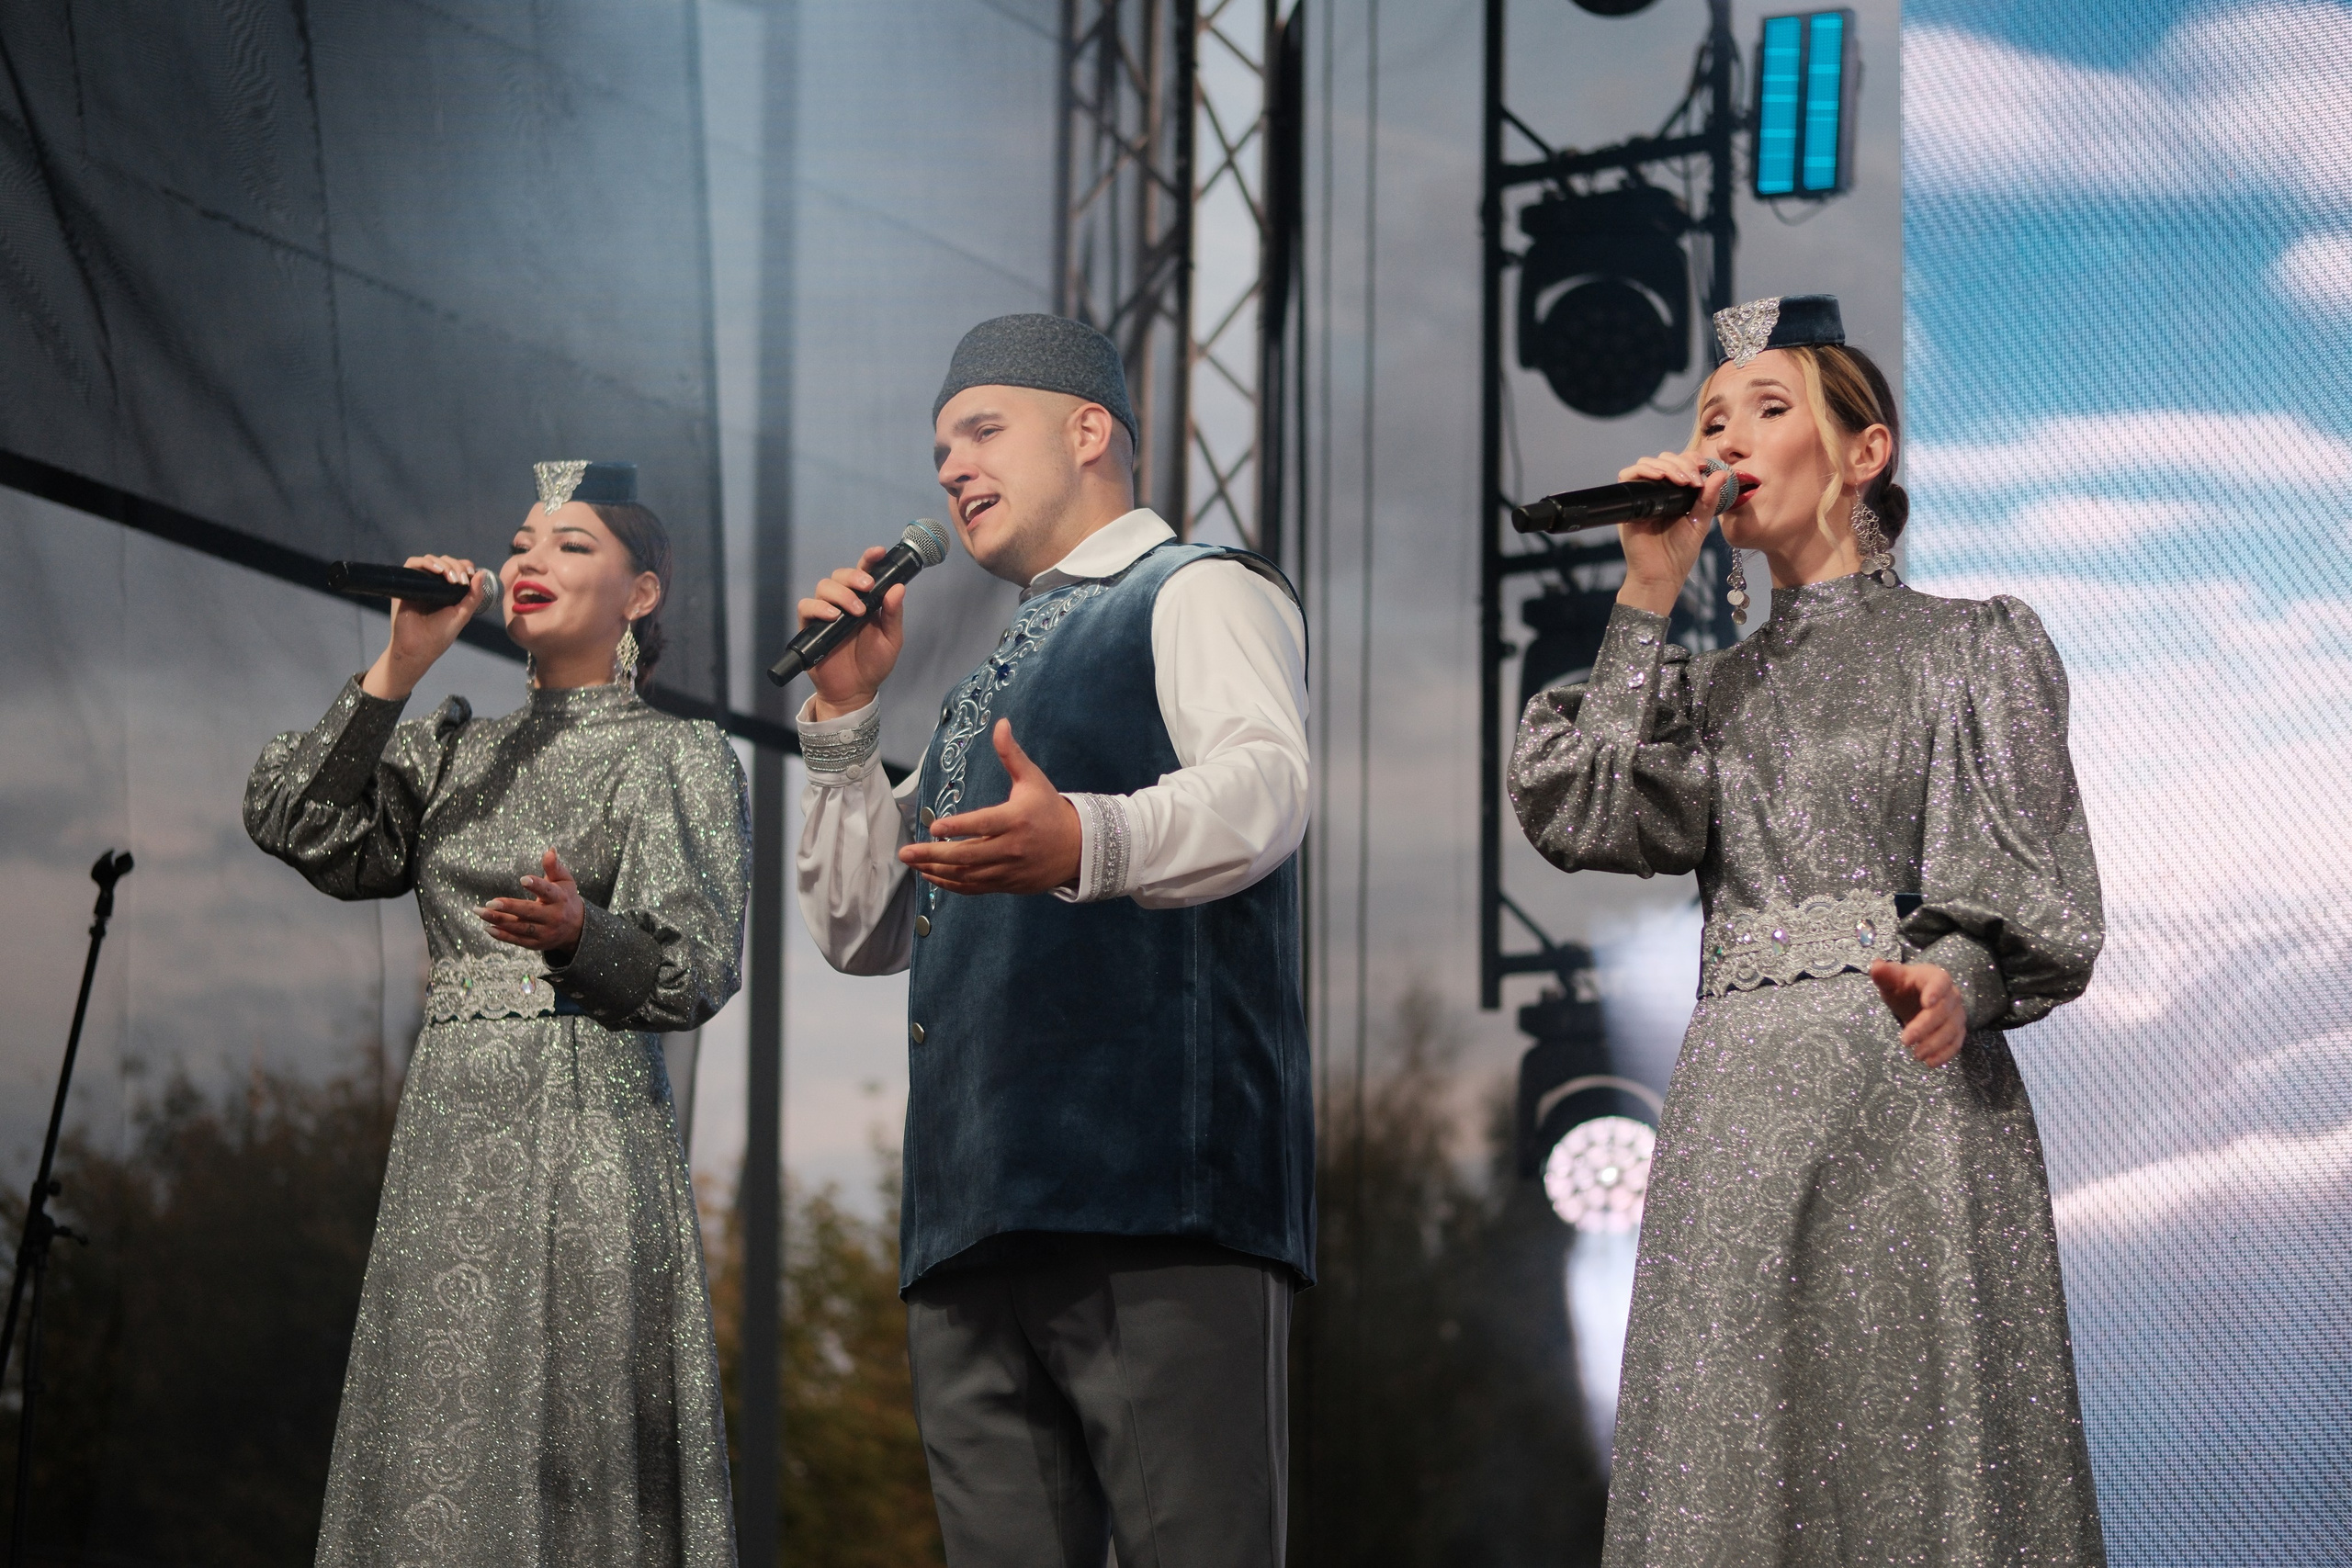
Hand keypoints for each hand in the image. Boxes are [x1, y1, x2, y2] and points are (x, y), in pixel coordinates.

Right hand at [361, 554, 491, 699]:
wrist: (417, 649)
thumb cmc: (439, 636)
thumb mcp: (462, 615)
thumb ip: (474, 596)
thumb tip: (482, 573)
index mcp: (448, 591)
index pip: (457, 568)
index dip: (465, 567)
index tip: (472, 575)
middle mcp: (433, 584)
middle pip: (446, 561)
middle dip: (457, 566)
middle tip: (461, 580)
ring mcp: (419, 583)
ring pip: (431, 560)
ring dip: (444, 564)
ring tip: (452, 578)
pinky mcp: (406, 584)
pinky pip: (413, 563)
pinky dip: (426, 562)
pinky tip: (438, 571)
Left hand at [481, 849, 586, 961]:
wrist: (577, 928)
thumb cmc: (565, 898)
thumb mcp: (564, 881)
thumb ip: (554, 867)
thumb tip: (550, 849)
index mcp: (560, 898)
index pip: (547, 891)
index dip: (536, 885)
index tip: (523, 879)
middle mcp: (553, 916)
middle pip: (529, 912)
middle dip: (509, 907)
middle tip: (490, 902)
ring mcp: (545, 932)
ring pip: (520, 927)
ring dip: (499, 920)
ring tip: (480, 912)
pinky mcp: (537, 943)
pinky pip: (518, 940)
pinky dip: (502, 935)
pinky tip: (487, 928)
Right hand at [800, 546, 906, 719]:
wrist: (855, 691)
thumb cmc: (874, 664)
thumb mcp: (891, 639)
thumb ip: (893, 614)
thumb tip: (898, 588)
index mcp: (865, 601)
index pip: (864, 573)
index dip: (869, 559)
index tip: (878, 552)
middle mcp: (844, 602)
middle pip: (840, 575)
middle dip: (854, 576)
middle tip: (867, 587)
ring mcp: (825, 613)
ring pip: (823, 587)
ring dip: (840, 594)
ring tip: (854, 612)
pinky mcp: (810, 627)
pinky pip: (806, 607)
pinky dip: (818, 608)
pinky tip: (833, 617)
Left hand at [896, 721, 1081, 895]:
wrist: (1077, 847)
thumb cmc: (1049, 809)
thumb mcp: (1033, 779)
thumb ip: (1011, 754)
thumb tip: (1000, 724)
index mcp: (1016, 819)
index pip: (983, 825)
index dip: (958, 827)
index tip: (934, 827)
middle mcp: (1011, 847)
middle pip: (968, 855)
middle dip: (933, 854)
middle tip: (905, 852)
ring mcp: (1008, 869)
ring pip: (967, 875)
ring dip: (937, 870)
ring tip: (913, 863)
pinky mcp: (1007, 884)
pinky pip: (974, 888)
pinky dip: (951, 885)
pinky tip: (932, 876)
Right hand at [1612, 452, 1728, 617]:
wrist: (1662, 575)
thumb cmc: (1679, 554)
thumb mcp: (1700, 522)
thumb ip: (1709, 498)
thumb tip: (1723, 474)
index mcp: (1675, 494)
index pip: (1679, 464)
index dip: (1691, 459)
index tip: (1705, 467)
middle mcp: (1656, 492)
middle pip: (1663, 459)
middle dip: (1681, 463)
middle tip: (1694, 479)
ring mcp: (1641, 496)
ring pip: (1647, 464)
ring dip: (1667, 466)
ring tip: (1683, 480)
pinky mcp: (1629, 503)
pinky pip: (1629, 477)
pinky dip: (1644, 471)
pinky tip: (1661, 478)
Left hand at [1870, 961, 1966, 1067]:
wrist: (1914, 998)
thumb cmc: (1903, 986)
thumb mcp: (1891, 979)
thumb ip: (1884, 974)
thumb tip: (1876, 965)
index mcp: (1935, 977)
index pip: (1940, 981)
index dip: (1935, 991)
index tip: (1926, 1003)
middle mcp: (1951, 995)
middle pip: (1943, 1011)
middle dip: (1925, 1027)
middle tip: (1905, 1041)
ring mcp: (1956, 1013)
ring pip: (1952, 1029)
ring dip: (1935, 1044)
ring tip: (1916, 1055)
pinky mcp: (1957, 1030)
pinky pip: (1956, 1042)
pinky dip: (1946, 1054)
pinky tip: (1930, 1063)